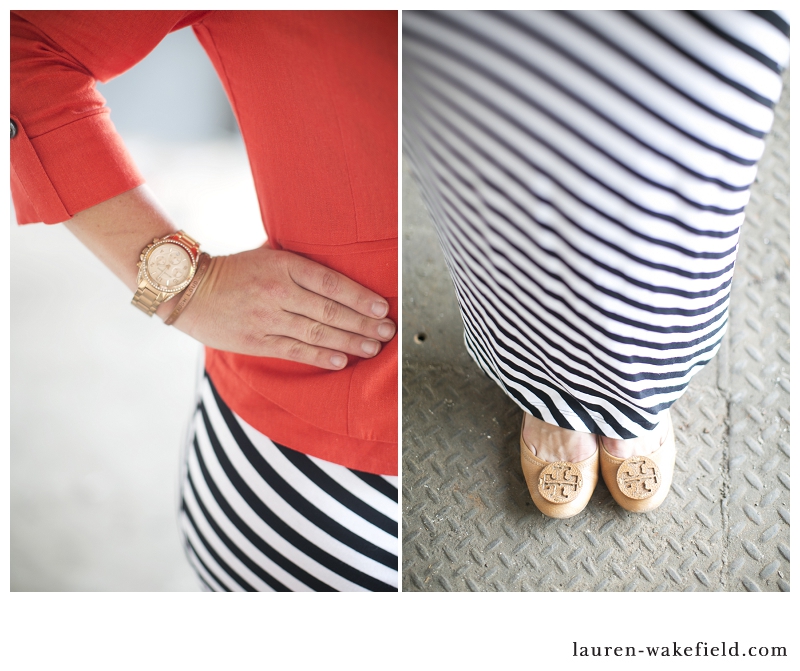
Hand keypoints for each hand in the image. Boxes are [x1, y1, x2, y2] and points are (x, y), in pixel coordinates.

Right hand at [171, 245, 395, 369]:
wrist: (188, 290)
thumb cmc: (235, 270)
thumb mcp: (267, 254)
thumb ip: (299, 262)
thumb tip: (338, 264)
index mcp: (284, 265)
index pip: (331, 282)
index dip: (360, 297)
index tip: (382, 307)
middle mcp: (278, 291)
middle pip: (331, 311)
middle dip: (364, 323)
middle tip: (388, 331)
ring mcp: (267, 318)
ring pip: (317, 333)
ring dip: (350, 342)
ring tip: (373, 347)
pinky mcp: (256, 341)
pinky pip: (295, 351)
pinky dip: (321, 356)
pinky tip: (342, 360)